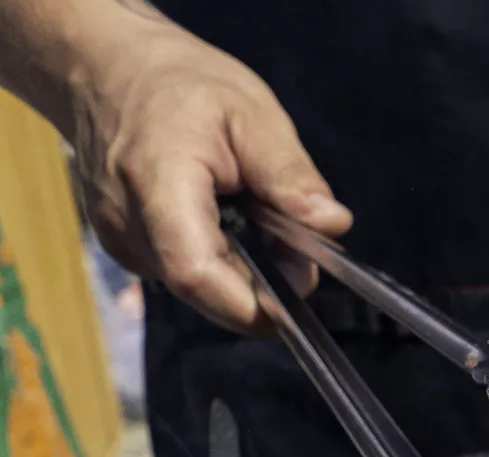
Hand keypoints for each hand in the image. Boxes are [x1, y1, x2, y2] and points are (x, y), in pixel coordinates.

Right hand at [66, 10, 349, 333]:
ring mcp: (118, 237)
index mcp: (157, 183)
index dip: (253, 303)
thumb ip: (290, 175)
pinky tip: (225, 221)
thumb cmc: (176, 82)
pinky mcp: (122, 244)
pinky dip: (217, 259)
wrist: (105, 67)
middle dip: (260, 285)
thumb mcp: (251, 113)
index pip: (197, 273)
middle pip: (204, 290)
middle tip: (291, 243)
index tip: (299, 294)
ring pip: (196, 287)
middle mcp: (126, 221)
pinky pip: (181, 271)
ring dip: (240, 271)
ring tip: (254, 218)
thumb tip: (330, 224)